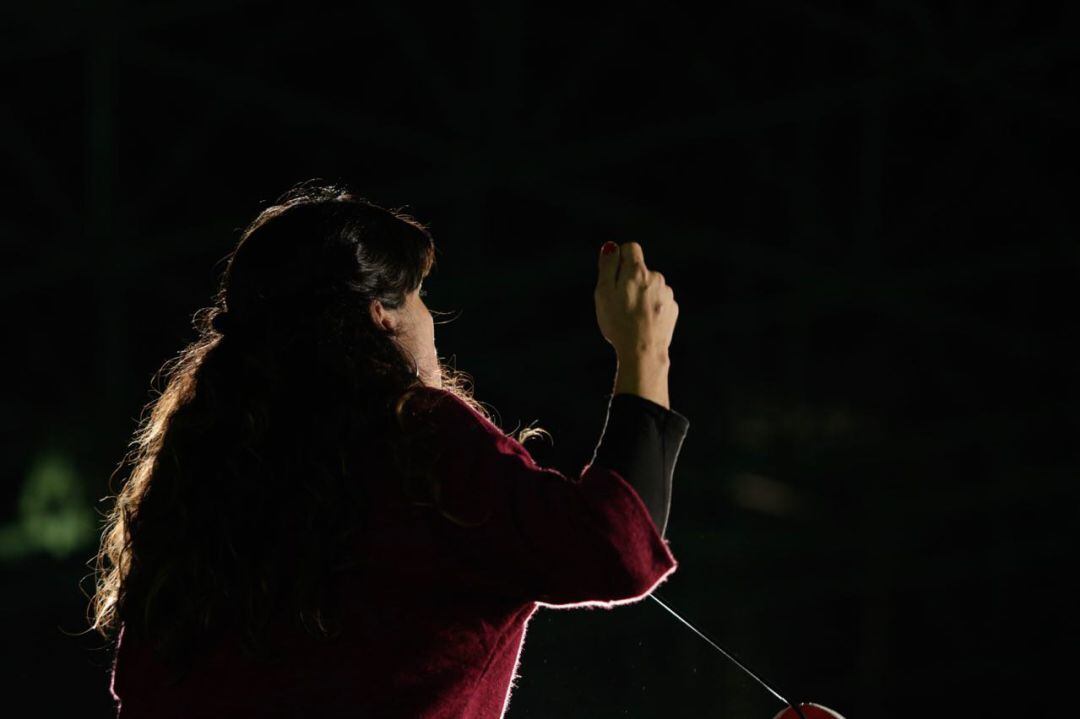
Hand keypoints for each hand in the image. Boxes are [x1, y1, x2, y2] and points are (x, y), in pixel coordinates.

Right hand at [594, 241, 678, 360]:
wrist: (643, 351)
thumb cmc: (619, 322)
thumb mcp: (604, 292)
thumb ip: (608, 266)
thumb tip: (611, 246)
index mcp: (637, 271)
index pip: (630, 248)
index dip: (620, 259)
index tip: (614, 275)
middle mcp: (656, 277)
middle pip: (640, 270)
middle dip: (629, 281)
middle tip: (619, 303)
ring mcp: (667, 293)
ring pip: (650, 287)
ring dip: (641, 296)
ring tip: (631, 317)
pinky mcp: (673, 309)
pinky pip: (659, 301)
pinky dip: (651, 308)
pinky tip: (643, 323)